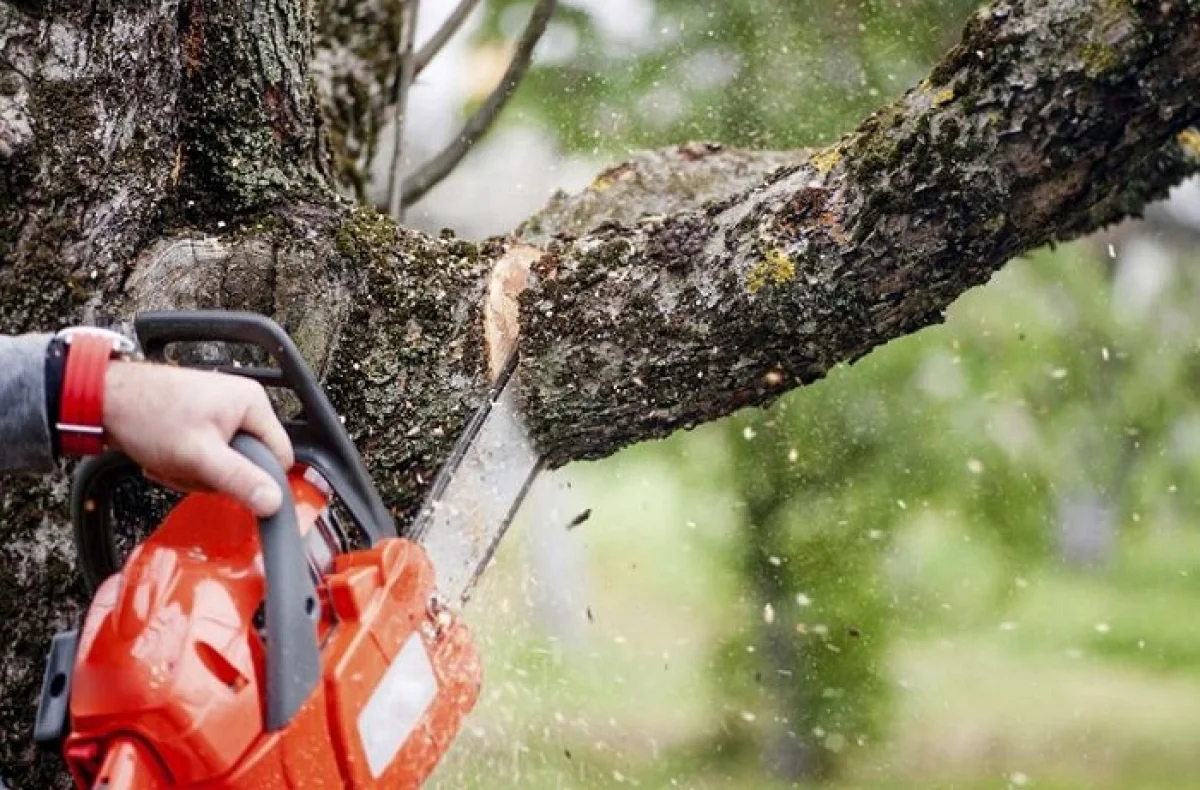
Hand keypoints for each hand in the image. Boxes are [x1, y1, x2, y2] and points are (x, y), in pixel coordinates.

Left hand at [101, 361, 294, 516]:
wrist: (102, 399)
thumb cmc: (147, 414)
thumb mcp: (199, 455)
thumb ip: (239, 480)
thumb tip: (274, 502)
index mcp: (252, 403)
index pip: (279, 456)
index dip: (256, 478)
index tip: (227, 484)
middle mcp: (241, 404)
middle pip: (248, 462)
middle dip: (214, 475)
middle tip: (188, 468)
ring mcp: (220, 412)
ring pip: (224, 463)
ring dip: (194, 472)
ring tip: (171, 460)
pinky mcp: (200, 421)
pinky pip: (206, 456)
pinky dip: (184, 464)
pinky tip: (165, 457)